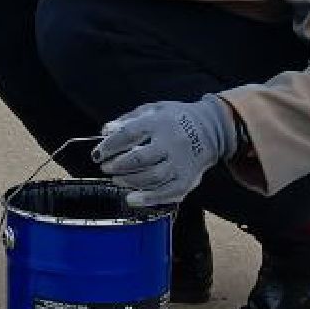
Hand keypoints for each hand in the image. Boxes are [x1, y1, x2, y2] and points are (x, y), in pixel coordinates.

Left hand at [94, 96, 237, 208]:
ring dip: (130, 182)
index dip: (110, 145)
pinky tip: (132, 198)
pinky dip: (148, 198)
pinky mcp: (188, 179)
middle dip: (118, 166)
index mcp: (160, 123)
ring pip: (153, 177)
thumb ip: (128, 119)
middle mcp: (172, 143)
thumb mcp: (153, 109)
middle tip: (106, 168)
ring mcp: (181, 163)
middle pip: (140, 158)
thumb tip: (105, 131)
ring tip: (117, 180)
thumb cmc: (176, 119)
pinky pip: (168, 193)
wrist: (211, 129)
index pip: (130, 134)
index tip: (98, 154)